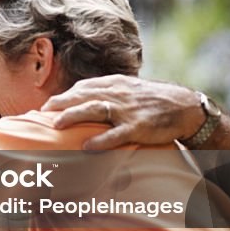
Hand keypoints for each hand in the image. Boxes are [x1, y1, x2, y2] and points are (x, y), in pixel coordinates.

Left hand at [41, 74, 203, 150]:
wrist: (186, 107)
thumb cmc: (153, 100)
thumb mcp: (130, 89)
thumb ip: (109, 92)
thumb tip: (85, 100)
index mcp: (116, 84)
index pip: (84, 87)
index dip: (65, 95)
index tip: (48, 104)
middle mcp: (119, 94)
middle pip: (84, 95)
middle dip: (62, 102)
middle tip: (43, 111)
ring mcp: (128, 110)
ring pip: (96, 109)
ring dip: (74, 116)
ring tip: (56, 124)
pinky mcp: (139, 127)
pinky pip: (117, 134)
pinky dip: (101, 140)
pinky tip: (86, 146)